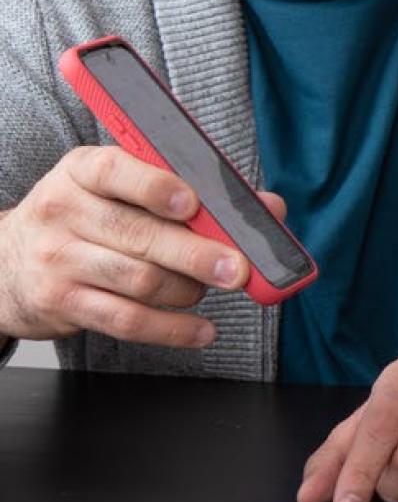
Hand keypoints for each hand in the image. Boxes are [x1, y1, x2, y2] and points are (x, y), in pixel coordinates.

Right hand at [0, 146, 255, 346]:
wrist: (9, 263)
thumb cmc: (89, 218)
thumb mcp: (124, 190)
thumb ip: (193, 191)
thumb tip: (268, 207)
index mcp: (83, 170)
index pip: (116, 171)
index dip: (156, 187)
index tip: (193, 204)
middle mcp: (63, 211)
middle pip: (139, 234)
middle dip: (197, 254)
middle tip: (238, 268)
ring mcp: (58, 260)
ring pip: (138, 280)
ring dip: (187, 290)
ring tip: (209, 288)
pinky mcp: (61, 303)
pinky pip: (126, 321)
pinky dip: (173, 330)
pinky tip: (202, 331)